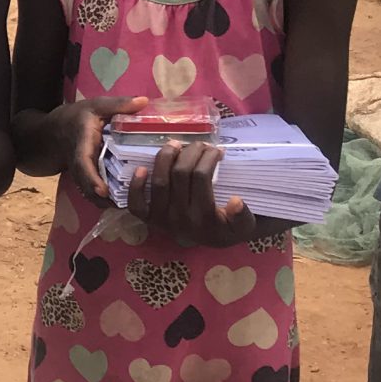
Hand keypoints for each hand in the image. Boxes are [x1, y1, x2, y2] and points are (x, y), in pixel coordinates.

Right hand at [46, 95, 146, 206]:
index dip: (91, 178)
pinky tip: (122, 202)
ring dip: (104, 201)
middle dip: (102, 198)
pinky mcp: (85, 177)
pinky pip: (92, 191)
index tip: (102, 191)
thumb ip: (118, 104)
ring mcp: (81, 173)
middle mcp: (79, 162)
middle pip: (87, 185)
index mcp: (82, 144)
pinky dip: (104, 198)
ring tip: (126, 206)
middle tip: (122, 205)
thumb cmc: (76, 117)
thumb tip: (144, 101)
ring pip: (89, 191)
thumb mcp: (95, 105)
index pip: (83, 163)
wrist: (52, 131)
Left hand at [124, 141, 262, 247]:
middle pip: (180, 175)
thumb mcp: (244, 225)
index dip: (208, 158)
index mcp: (204, 219)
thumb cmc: (230, 226)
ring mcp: (162, 220)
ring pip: (159, 182)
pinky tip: (141, 168)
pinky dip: (135, 186)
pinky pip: (136, 204)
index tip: (216, 149)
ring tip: (176, 144)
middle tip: (200, 143)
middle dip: (190, 152)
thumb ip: (242, 216)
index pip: (202, 178)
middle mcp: (180, 220)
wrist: (215, 238)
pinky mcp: (150, 220)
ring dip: (165, 158)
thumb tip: (236, 201)